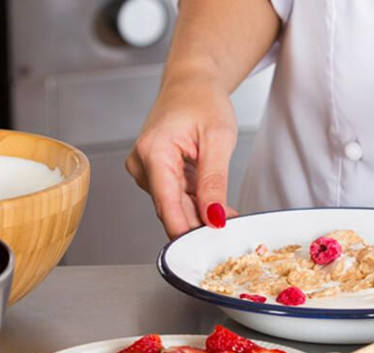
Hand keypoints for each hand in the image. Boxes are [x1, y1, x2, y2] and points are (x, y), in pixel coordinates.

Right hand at [126, 80, 238, 238]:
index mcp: (153, 153)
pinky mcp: (154, 174)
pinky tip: (216, 205)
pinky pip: (176, 197)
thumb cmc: (202, 101)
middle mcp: (142, 165)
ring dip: (201, 213)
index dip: (187, 231)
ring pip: (175, 206)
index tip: (207, 246)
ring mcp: (145, 171)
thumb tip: (214, 217)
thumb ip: (214, 181)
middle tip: (231, 229)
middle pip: (171, 209)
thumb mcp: (218, 139)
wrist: (191, 83)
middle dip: (200, 223)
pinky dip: (197, 203)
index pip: (167, 206)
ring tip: (229, 213)